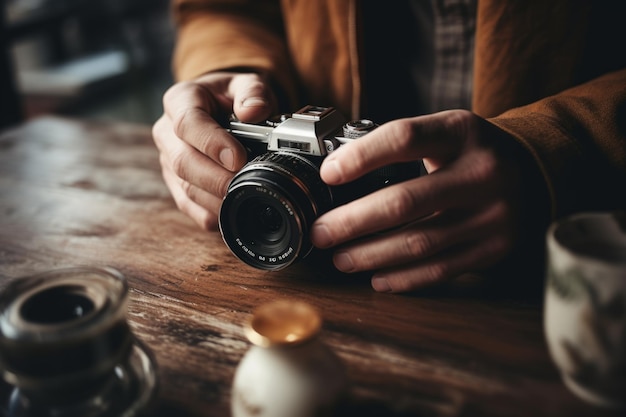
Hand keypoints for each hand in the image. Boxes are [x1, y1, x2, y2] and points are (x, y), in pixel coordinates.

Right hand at [152, 72, 276, 228]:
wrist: (219, 108)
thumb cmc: (231, 97)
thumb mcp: (246, 84)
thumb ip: (253, 92)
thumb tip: (254, 111)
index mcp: (180, 101)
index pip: (188, 123)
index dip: (212, 144)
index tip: (238, 157)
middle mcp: (167, 132)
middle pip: (182, 161)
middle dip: (215, 178)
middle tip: (243, 183)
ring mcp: (168, 160)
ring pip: (184, 187)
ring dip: (214, 198)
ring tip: (243, 198)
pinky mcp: (175, 183)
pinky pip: (187, 205)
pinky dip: (209, 213)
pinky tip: (230, 212)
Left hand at [311, 110, 540, 292]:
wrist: (536, 172)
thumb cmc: (473, 152)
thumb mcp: (447, 131)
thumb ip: (402, 146)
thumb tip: (336, 174)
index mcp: (462, 132)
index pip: (404, 138)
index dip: (361, 157)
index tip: (328, 174)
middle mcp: (481, 172)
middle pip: (404, 202)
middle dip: (352, 222)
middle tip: (321, 233)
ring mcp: (492, 214)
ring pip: (418, 243)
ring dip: (370, 255)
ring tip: (340, 258)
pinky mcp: (495, 248)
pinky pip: (440, 269)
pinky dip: (402, 277)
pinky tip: (376, 277)